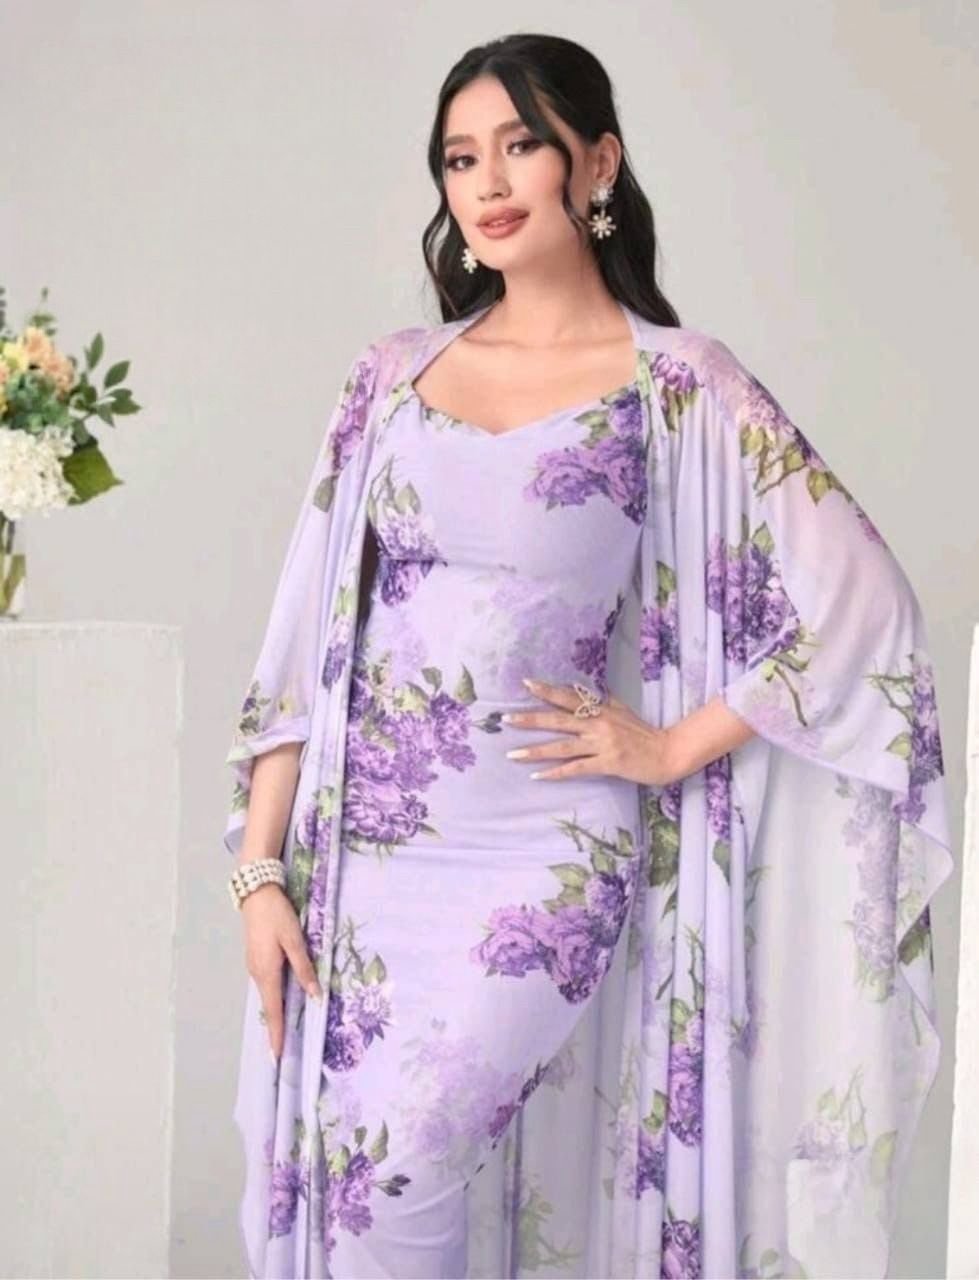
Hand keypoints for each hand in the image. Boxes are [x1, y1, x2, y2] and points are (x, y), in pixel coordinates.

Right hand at [239, 879, 322, 1060]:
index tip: (276, 1056)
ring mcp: (254, 966)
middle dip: (275, 1028)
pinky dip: (274, 996)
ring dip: (275, 1012)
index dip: (276, 1034)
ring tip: (284, 1030)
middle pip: (269, 1006)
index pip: (273, 1011)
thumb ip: (304, 968)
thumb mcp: (294, 940)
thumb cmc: (276, 916)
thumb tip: (315, 995)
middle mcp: (257, 973)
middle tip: (283, 1049)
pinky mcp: (256, 958)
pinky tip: (282, 999)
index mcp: (267, 972)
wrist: (256, 892)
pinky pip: (266, 983)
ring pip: (268, 994)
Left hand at [503, 677, 680, 786]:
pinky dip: (556, 772)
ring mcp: (602, 744)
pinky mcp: (607, 763)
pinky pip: (576, 768)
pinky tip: (537, 775)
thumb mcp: (621, 709)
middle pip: (558, 719)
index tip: (525, 683)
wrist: (667, 752)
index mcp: (600, 708)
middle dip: (530, 719)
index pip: (568, 696)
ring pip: (562, 746)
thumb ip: (601, 701)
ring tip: (512, 753)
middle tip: (505, 718)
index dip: (547, 690)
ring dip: (535, 750)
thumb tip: (583, 690)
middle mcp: (598, 723)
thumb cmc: (643, 731)